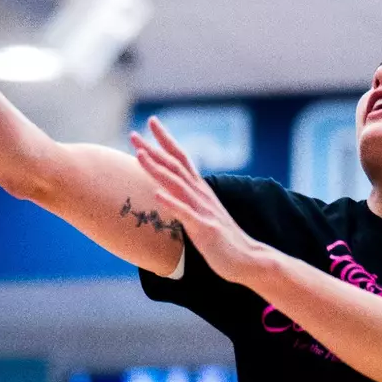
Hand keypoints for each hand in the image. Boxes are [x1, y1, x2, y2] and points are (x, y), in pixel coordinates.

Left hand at [130, 117, 272, 285]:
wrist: (248, 259)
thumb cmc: (223, 240)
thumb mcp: (203, 215)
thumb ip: (188, 201)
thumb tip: (168, 192)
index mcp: (201, 191)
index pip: (182, 158)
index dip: (166, 140)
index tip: (151, 122)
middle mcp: (202, 195)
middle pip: (176, 166)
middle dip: (154, 149)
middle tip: (134, 134)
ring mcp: (204, 211)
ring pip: (178, 185)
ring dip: (158, 170)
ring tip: (140, 156)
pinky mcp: (206, 229)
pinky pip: (186, 214)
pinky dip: (171, 203)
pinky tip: (157, 194)